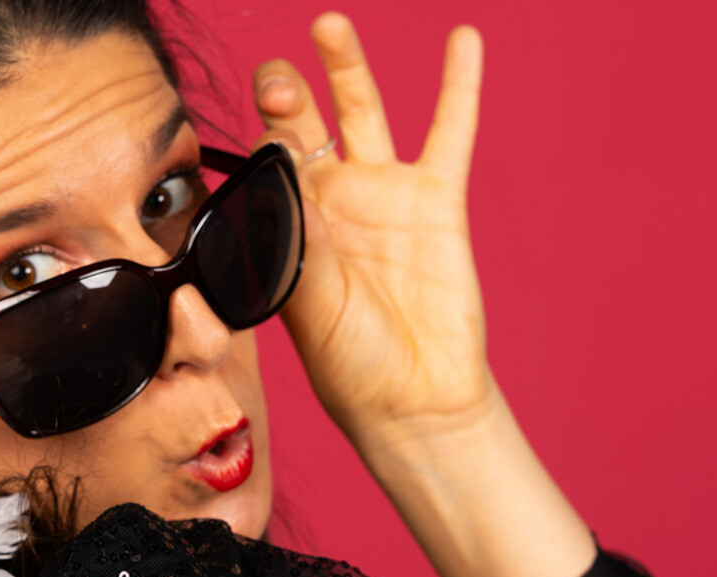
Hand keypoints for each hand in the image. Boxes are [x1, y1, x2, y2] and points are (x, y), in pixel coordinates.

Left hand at [255, 13, 492, 440]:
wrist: (410, 398)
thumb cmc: (346, 360)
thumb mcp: (304, 300)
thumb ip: (295, 237)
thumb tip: (278, 178)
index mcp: (286, 223)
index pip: (263, 161)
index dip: (256, 141)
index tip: (254, 135)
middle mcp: (330, 199)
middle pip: (301, 125)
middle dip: (284, 95)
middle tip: (274, 77)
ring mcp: (383, 193)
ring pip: (362, 112)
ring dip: (346, 68)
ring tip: (328, 25)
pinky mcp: (436, 199)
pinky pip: (450, 132)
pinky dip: (458, 86)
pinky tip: (463, 41)